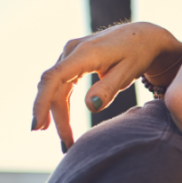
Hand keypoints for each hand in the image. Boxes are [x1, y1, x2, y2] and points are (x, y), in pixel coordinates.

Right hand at [32, 22, 181, 149]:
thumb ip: (108, 89)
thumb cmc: (138, 54)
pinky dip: (61, 103)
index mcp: (85, 53)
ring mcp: (70, 53)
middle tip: (66, 146)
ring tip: (65, 141)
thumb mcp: (128, 73)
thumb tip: (90, 107)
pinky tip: (61, 122)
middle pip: (54, 88)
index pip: (54, 79)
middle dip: (56, 118)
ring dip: (57, 114)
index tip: (38, 126)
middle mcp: (72, 50)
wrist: (143, 36)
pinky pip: (61, 83)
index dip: (42, 103)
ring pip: (56, 87)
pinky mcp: (73, 58)